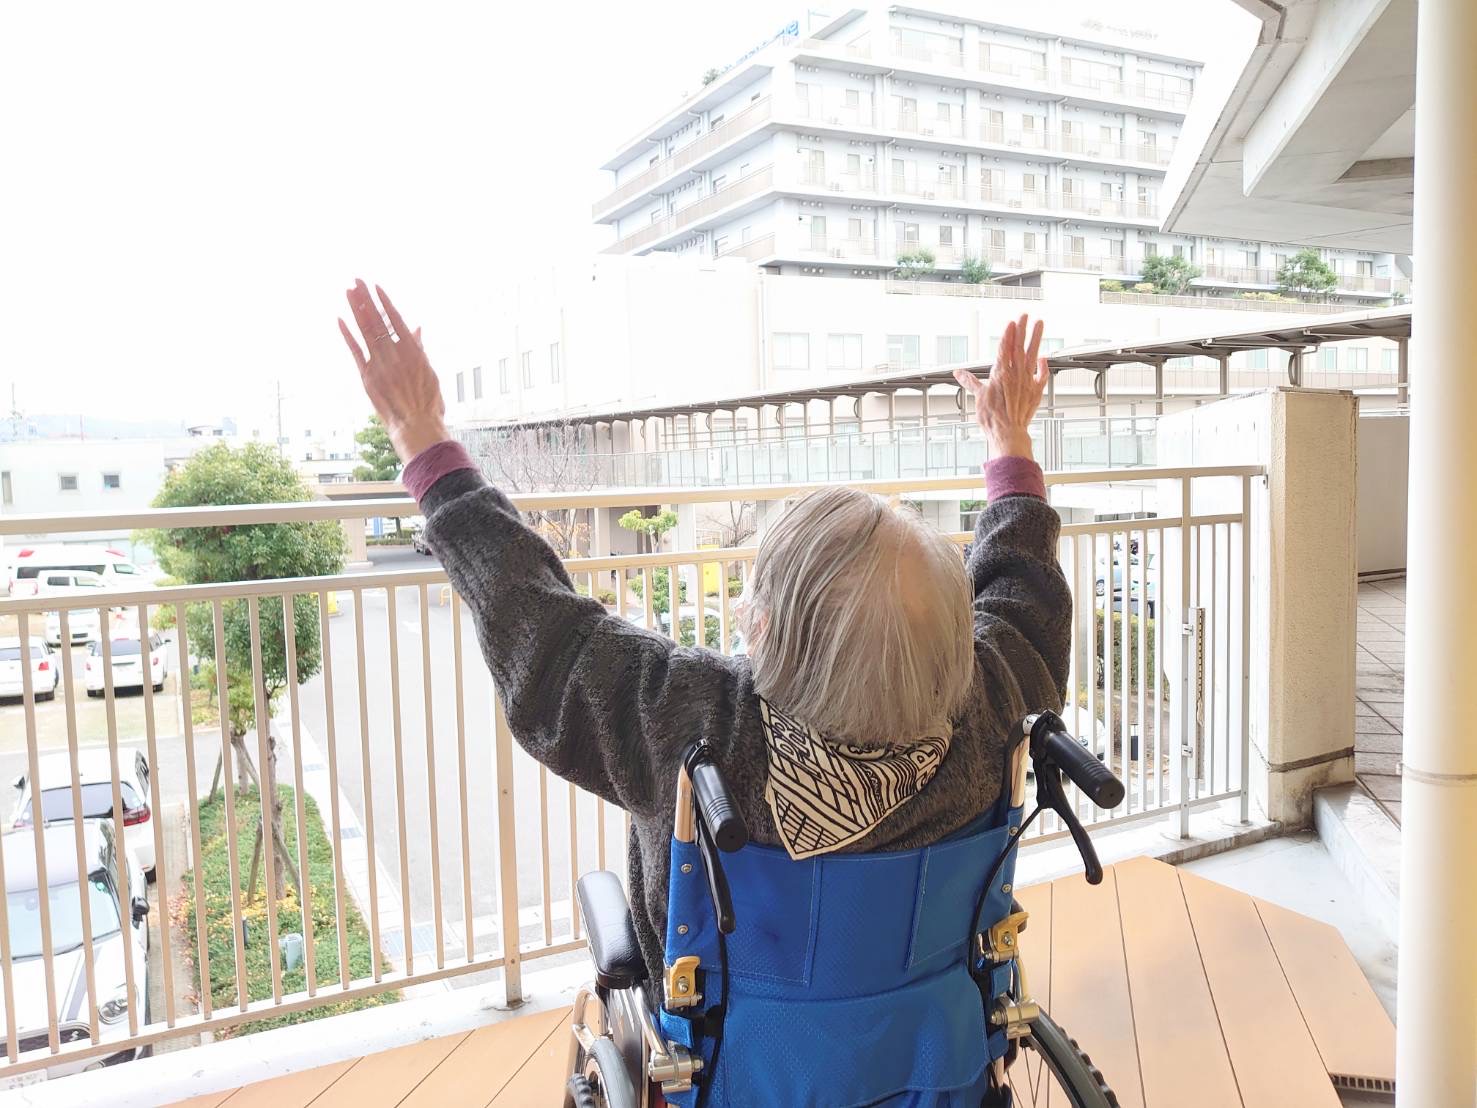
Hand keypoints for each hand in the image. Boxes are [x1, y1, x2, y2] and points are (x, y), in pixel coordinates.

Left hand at [338, 280, 447, 461]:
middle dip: (366, 299)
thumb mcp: (430, 372)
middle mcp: (395, 354)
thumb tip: (416, 329)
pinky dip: (347, 335)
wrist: (417, 426)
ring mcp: (379, 365)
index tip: (375, 286)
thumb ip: (420, 349)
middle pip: (377, 320)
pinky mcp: (367, 378)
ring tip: (348, 291)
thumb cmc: (428, 403)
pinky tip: (340, 319)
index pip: (396, 319)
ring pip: (365, 331)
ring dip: (355, 310)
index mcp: (413, 351)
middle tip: (356, 280)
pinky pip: (355, 352)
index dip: (384, 302)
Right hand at [953, 314, 1047, 458]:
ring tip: (1040, 325)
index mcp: (1000, 373)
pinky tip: (1043, 357)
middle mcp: (1015, 374)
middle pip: (1019, 346)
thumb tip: (958, 373)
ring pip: (1032, 355)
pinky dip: (1043, 365)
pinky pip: (1041, 375)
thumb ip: (970, 382)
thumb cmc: (992, 417)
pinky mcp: (1036, 391)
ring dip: (1036, 338)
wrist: (1008, 432)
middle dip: (1022, 329)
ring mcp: (1027, 381)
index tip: (1012, 322)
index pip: (1004, 348)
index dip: (1008, 334)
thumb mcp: (978, 396)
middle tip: (1025, 316)